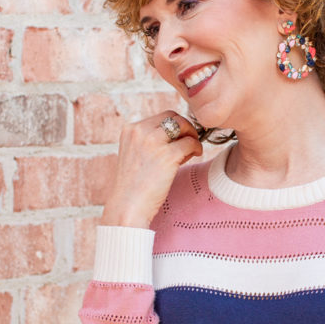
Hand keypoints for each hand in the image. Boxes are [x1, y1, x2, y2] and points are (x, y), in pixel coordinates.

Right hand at [100, 110, 202, 227]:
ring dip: (192, 135)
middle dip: (185, 127)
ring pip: (183, 125)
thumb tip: (178, 134)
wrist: (128, 207)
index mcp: (130, 130)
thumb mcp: (135, 155)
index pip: (160, 117)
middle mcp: (140, 131)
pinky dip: (196, 147)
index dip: (174, 126)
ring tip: (192, 149)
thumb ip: (150, 141)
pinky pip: (190, 143)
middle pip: (173, 116)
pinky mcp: (167, 155)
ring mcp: (153, 142)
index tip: (178, 139)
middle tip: (189, 141)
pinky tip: (196, 155)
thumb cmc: (133, 186)